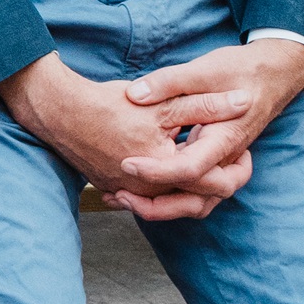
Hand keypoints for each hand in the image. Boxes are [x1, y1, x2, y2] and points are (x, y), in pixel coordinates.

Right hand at [0, 55, 227, 218]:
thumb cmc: (108, 105)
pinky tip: (169, 167)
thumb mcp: (164, 103)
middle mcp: (149, 192)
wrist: (58, 112)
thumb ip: (206, 106)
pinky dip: (166, 187)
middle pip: (198, 202)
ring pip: (174, 203)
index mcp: (166, 172)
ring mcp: (130, 194)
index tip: (244, 150)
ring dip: (192, 187)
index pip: (218, 183)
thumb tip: (245, 101)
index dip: (238, 167)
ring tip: (202, 163)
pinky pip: (149, 198)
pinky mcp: (115, 189)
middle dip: (218, 182)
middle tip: (232, 162)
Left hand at [108, 39, 303, 209]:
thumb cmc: (240, 70)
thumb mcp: (203, 69)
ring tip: (124, 198)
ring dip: (163, 207)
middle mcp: (227, 159)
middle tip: (121, 195)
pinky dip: (170, 196)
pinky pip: (196, 191)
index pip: (191, 168)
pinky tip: (138, 188)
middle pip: (198, 200)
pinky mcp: (214, 162)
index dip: (157, 171)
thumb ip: (168, 82)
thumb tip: (134, 95)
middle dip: (159, 206)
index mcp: (225, 138)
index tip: (126, 163)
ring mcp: (222, 164)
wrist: (273, 74)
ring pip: (199, 202)